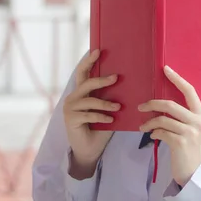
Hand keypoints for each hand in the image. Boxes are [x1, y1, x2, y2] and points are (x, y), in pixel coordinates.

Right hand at [63, 50, 119, 178]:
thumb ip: (111, 98)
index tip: (98, 50)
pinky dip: (101, 117)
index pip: (83, 73)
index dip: (89, 61)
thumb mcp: (107, 111)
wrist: (88, 149)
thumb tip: (130, 85)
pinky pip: (89, 115)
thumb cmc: (99, 129)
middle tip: (116, 77)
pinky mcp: (71, 119)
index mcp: (81, 93)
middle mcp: (73, 98)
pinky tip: (111, 120)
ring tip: (118, 107)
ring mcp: (70, 109)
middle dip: (101, 80)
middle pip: (86, 83)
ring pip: (90, 101)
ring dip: (105, 103)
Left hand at [138, 66, 200, 186]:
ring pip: (163, 119)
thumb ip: (182, 116)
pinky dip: (153, 133)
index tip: (166, 69)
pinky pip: (161, 132)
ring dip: (149, 123)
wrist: (193, 172)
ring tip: (142, 127)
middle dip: (152, 104)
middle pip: (170, 104)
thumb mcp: (190, 129)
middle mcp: (198, 121)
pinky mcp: (181, 143)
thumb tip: (161, 104)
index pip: (189, 91)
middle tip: (140, 107)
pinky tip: (153, 136)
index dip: (177, 79)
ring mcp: (191, 132)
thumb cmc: (188, 148)